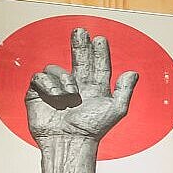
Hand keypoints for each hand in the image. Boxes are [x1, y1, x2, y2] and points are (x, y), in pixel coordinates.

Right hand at [27, 27, 137, 141]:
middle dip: (79, 45)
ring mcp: (57, 88)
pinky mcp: (38, 93)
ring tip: (71, 95)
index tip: (100, 39)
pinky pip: (40, 77)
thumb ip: (125, 90)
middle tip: (80, 31)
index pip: (98, 65)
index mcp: (95, 89)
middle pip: (78, 59)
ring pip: (57, 68)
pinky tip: (57, 96)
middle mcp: (76, 86)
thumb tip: (134, 72)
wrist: (69, 141)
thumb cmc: (93, 129)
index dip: (99, 52)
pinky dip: (49, 84)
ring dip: (65, 78)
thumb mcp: (116, 109)